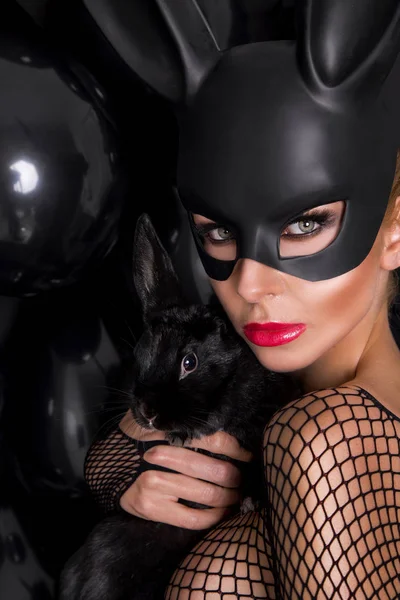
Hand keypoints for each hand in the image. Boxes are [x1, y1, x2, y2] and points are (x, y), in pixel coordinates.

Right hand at [119, 412, 252, 529]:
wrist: (106, 465)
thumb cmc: (139, 440)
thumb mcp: (160, 421)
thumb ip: (185, 421)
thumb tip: (224, 423)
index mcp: (167, 430)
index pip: (214, 440)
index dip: (236, 449)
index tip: (248, 455)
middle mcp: (162, 455)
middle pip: (216, 469)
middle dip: (235, 477)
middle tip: (242, 479)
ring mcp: (155, 482)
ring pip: (208, 494)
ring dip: (229, 498)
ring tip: (236, 496)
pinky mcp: (151, 506)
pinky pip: (192, 518)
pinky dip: (213, 517)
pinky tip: (221, 513)